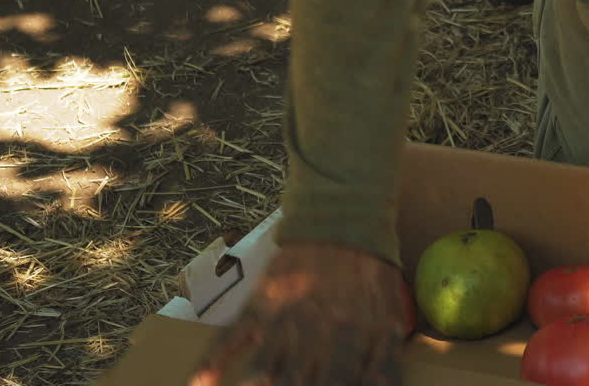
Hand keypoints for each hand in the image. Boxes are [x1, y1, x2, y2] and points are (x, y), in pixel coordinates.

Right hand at [189, 242, 408, 385]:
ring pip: (264, 370)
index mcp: (351, 341)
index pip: (338, 384)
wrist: (339, 219)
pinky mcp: (258, 305)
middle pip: (297, 383)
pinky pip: (230, 337)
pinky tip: (198, 383)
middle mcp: (314, 337)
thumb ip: (385, 359)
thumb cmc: (370, 270)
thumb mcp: (390, 313)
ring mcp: (282, 322)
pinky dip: (211, 362)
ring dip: (253, 384)